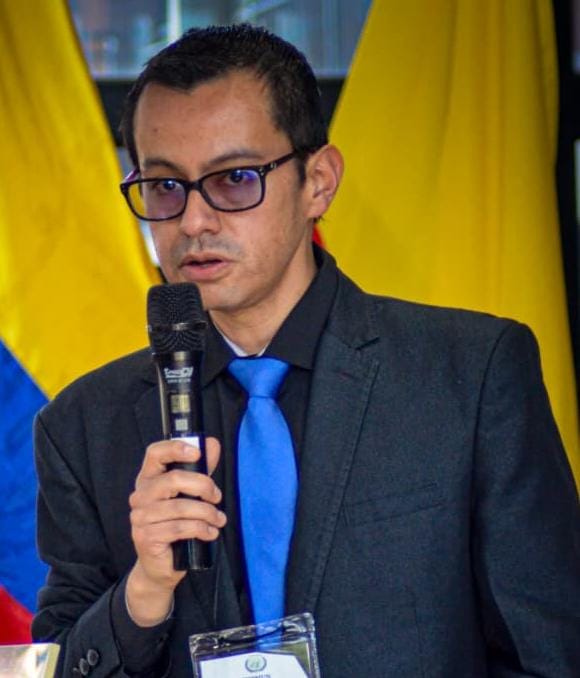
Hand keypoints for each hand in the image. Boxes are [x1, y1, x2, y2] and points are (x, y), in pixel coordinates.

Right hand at [126, 438, 225, 625]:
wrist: (161, 565)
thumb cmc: (176, 524)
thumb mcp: (190, 494)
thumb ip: (200, 469)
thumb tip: (213, 444)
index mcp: (149, 479)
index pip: (155, 453)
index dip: (175, 448)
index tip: (197, 453)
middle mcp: (140, 495)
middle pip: (173, 479)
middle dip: (203, 486)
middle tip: (216, 497)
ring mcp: (140, 517)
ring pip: (180, 507)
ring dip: (207, 513)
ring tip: (218, 519)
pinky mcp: (145, 537)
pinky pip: (179, 528)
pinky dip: (201, 529)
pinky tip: (210, 533)